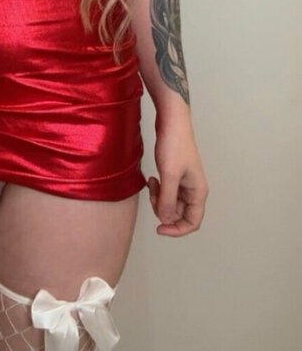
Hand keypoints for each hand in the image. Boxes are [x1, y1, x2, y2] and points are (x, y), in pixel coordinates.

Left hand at [148, 121, 208, 235]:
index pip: (192, 222)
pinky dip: (157, 189)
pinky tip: (151, 179)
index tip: (160, 228)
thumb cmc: (175, 144)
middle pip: (179, 214)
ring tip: (151, 184)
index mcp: (198, 192)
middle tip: (153, 197)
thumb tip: (166, 220)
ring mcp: (184, 182)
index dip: (177, 230)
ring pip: (171, 203)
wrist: (171, 121)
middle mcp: (193, 189)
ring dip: (159, 198)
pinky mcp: (174, 174)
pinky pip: (166, 191)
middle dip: (163, 210)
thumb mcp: (169, 175)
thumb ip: (168, 200)